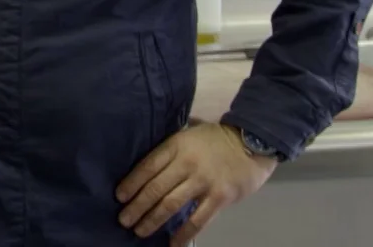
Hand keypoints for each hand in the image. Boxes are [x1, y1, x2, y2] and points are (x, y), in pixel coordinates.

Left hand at [116, 122, 276, 245]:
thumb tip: (147, 170)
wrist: (253, 141)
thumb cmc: (216, 139)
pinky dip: (183, 234)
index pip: (147, 167)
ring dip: (152, 220)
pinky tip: (172, 243)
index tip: (119, 197)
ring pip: (171, 204)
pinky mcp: (219, 197)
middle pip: (155, 188)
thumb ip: (170, 151)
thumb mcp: (187, 135)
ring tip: (140, 231)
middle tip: (124, 220)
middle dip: (136, 207)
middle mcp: (186, 163)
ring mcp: (203, 181)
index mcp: (175, 146)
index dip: (131, 183)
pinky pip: (197, 219)